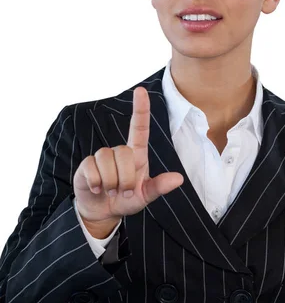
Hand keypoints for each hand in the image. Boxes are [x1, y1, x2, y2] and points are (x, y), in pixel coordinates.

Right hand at [73, 86, 183, 237]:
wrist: (103, 211)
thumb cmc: (127, 200)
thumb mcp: (145, 196)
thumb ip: (159, 187)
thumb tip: (178, 179)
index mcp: (137, 155)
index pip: (139, 128)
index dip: (140, 109)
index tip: (141, 90)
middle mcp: (119, 152)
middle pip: (124, 153)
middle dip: (125, 178)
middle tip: (123, 192)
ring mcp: (102, 157)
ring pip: (107, 160)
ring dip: (111, 182)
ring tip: (111, 191)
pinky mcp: (86, 165)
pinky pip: (92, 169)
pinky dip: (97, 183)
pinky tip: (97, 189)